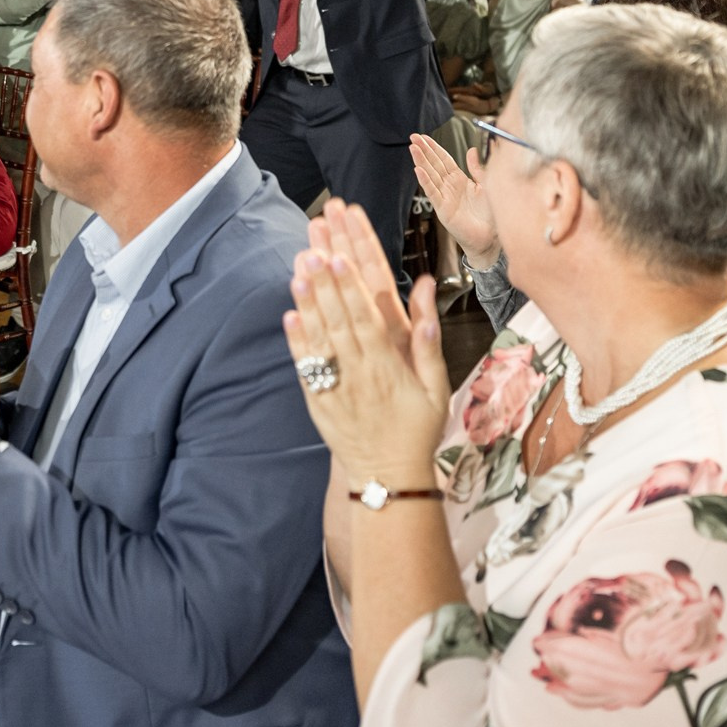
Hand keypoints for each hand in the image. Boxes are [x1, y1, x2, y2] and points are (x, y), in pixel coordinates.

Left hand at [281, 203, 450, 486]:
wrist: (389, 478)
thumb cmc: (417, 430)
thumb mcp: (437, 389)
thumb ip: (429, 343)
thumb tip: (430, 298)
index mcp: (388, 367)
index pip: (366, 318)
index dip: (351, 286)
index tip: (340, 255)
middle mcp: (359, 373)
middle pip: (339, 320)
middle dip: (326, 282)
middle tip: (313, 248)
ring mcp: (336, 387)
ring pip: (319, 338)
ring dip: (308, 303)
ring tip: (297, 271)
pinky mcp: (319, 402)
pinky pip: (306, 367)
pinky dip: (297, 341)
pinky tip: (289, 315)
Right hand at [410, 134, 499, 265]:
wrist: (491, 237)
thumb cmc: (490, 213)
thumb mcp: (486, 184)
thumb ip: (477, 168)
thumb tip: (472, 149)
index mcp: (459, 179)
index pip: (443, 159)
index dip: (434, 147)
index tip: (424, 136)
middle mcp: (449, 187)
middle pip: (434, 164)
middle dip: (424, 150)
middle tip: (413, 136)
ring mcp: (444, 197)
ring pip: (430, 175)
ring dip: (421, 161)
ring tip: (412, 148)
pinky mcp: (443, 209)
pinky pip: (432, 192)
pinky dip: (425, 181)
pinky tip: (418, 170)